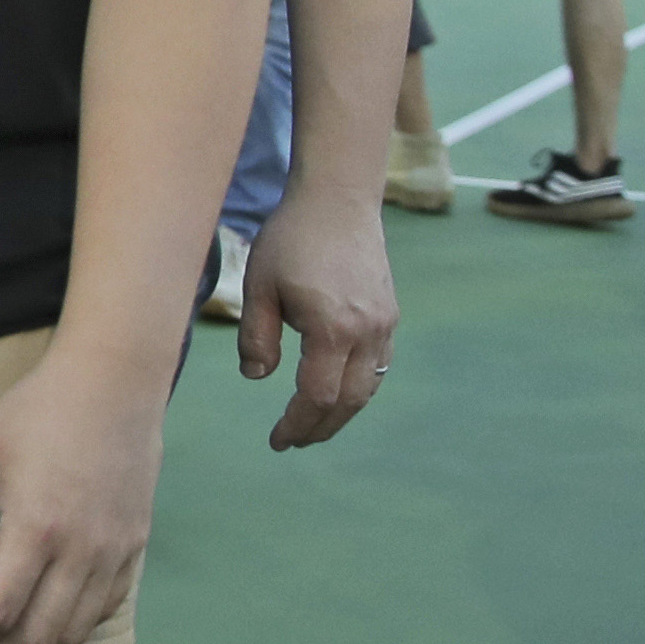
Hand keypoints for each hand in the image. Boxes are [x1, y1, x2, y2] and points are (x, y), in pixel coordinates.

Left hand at [0, 349, 160, 643]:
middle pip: (36, 636)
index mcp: (37, 527)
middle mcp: (83, 550)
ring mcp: (116, 553)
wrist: (112, 384)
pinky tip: (37, 620)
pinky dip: (67, 629)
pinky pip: (103, 611)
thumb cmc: (33, 414)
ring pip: (73, 632)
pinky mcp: (136, 548)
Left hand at [234, 200, 396, 450]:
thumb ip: (255, 337)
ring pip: (369, 387)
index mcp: (333, 330)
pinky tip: (334, 392)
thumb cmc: (290, 239)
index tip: (277, 441)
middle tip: (291, 442)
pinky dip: (357, 387)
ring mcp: (385, 324)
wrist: (338, 201)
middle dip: (320, 428)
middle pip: (349, 401)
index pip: (318, 396)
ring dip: (341, 412)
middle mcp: (367, 333)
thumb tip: (256, 378)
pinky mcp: (389, 314)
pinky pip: (377, 366)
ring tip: (311, 426)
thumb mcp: (259, 287)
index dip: (297, 424)